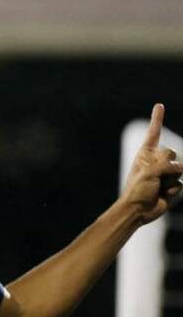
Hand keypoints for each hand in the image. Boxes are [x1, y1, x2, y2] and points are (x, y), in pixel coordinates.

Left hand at [120, 104, 182, 223]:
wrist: (138, 210)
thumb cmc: (138, 189)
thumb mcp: (149, 172)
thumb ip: (166, 164)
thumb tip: (181, 168)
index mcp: (145, 154)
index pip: (153, 133)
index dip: (157, 119)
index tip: (159, 105)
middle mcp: (155, 161)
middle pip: (172, 152)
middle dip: (166, 164)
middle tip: (154, 177)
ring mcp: (165, 173)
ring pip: (180, 168)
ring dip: (170, 179)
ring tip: (157, 187)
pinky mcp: (172, 186)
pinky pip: (181, 183)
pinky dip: (173, 190)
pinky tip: (162, 195)